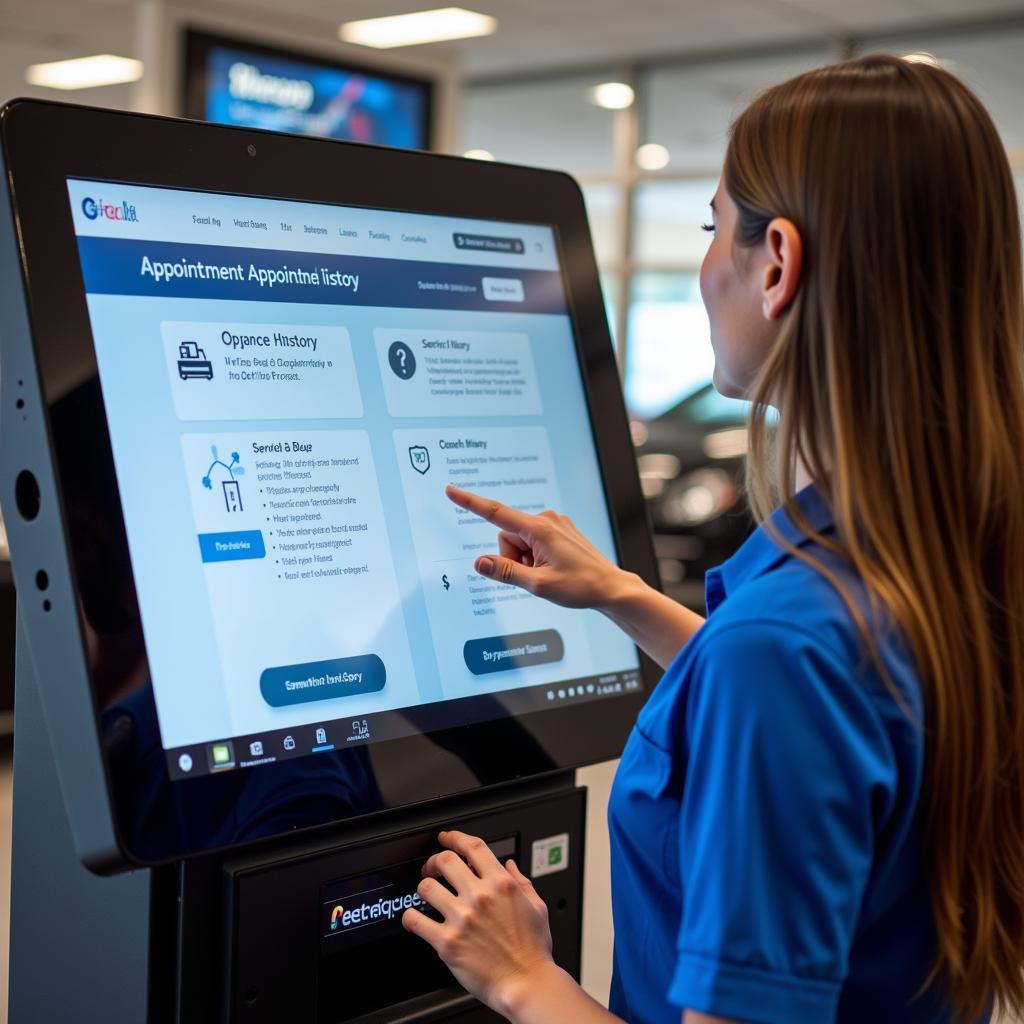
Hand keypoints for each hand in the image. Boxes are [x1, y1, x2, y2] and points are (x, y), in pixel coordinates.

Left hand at [402, 830, 553, 1013]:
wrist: (526, 983)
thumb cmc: (533, 950)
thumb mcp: (537, 907)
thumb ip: (522, 882)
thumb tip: (510, 864)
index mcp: (501, 884)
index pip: (472, 847)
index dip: (455, 837)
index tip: (447, 838)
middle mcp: (480, 896)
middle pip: (445, 861)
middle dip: (435, 861)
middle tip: (432, 868)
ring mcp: (462, 919)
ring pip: (427, 887)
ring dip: (424, 887)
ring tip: (426, 893)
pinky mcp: (447, 943)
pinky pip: (416, 921)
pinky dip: (410, 917)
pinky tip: (413, 918)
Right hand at [446, 484, 633, 610]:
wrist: (610, 587)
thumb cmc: (580, 586)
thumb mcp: (539, 585)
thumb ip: (506, 573)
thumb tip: (479, 563)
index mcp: (539, 529)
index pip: (495, 513)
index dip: (470, 502)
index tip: (452, 491)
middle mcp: (546, 520)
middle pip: (507, 536)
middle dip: (512, 557)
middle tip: (533, 575)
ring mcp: (554, 524)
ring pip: (520, 541)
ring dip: (524, 559)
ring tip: (547, 573)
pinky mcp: (558, 531)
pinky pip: (533, 541)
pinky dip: (535, 556)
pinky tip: (553, 568)